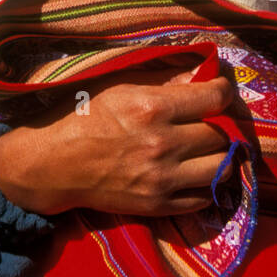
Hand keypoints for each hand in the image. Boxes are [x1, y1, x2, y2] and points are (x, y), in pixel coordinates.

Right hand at [0, 60, 235, 217]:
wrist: (52, 165)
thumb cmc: (83, 117)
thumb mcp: (119, 85)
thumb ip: (164, 78)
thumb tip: (203, 71)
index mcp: (152, 108)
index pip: (215, 97)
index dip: (224, 90)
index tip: (220, 90)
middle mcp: (162, 144)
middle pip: (220, 134)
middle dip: (220, 123)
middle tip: (212, 120)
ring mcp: (161, 178)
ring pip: (221, 168)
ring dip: (220, 156)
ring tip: (209, 148)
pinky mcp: (157, 205)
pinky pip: (203, 198)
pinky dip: (206, 184)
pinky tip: (196, 172)